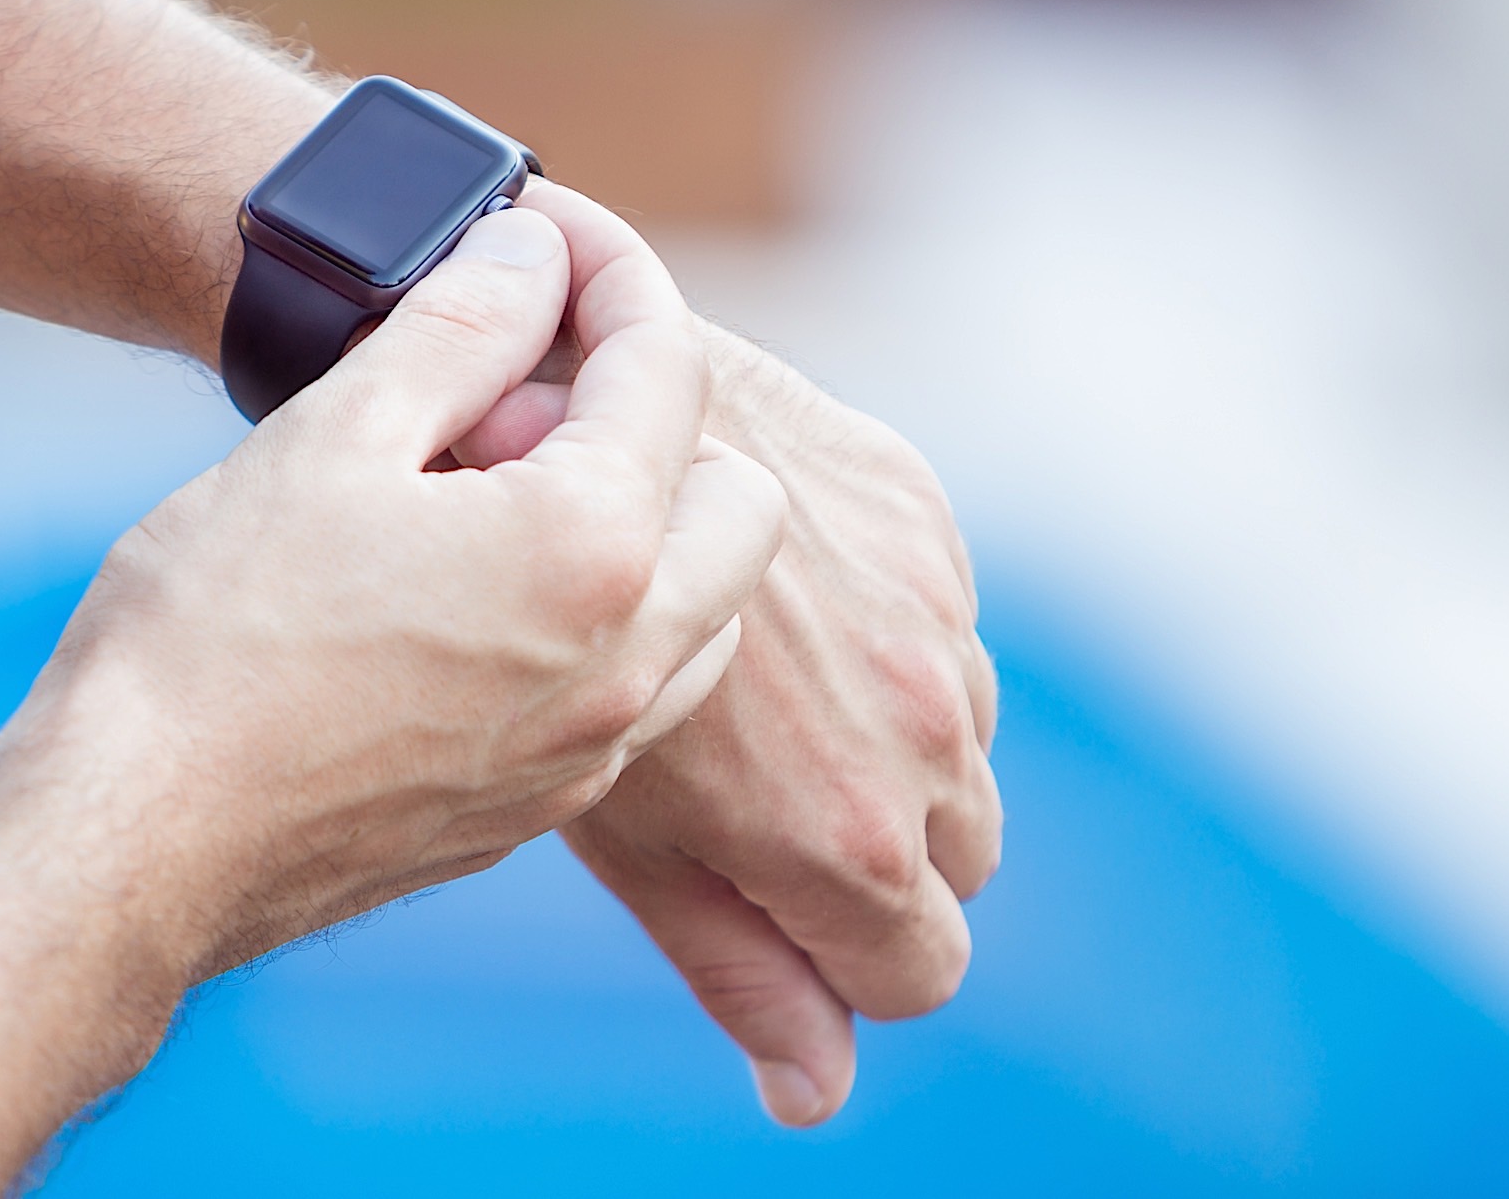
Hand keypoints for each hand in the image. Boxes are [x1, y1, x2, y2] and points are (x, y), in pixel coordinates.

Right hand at [0, 205, 789, 1198]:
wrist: (130, 842)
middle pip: (736, 494)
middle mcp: (627, 664)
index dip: (612, 270)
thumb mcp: (334, 434)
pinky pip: (635, 687)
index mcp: (592, 553)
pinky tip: (470, 593)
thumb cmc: (210, 637)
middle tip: (515, 392)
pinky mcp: (537, 808)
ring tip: (488, 494)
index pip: (667, 367)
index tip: (546, 233)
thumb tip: (532, 256)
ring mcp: (589, 752)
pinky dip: (600, 617)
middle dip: (656, 413)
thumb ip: (461, 325)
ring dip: (643, 524)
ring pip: (705, 604)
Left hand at [456, 187, 1000, 1127]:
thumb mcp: (626, 829)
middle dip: (882, 847)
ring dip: (892, 736)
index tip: (789, 907)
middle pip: (961, 858)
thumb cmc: (547, 646)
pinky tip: (782, 599)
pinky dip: (888, 634)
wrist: (556, 414)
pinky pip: (944, 625)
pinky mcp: (928, 521)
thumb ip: (733, 962)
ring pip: (960, 740)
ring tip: (769, 683)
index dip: (851, 956)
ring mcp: (934, 616)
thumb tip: (812, 1094)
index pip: (923, 968)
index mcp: (849, 830)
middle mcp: (922, 727)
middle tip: (766, 794)